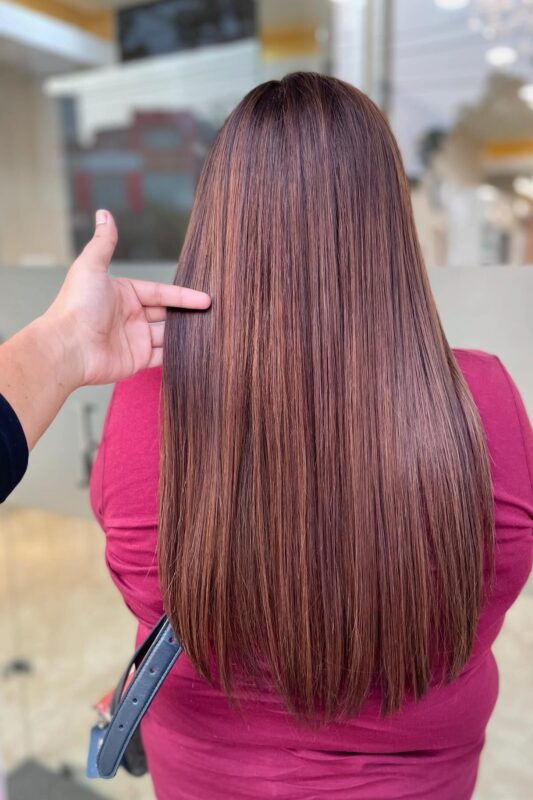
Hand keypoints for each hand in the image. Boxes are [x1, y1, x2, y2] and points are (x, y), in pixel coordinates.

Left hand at [43, 210, 210, 387]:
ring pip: (167, 335)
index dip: (182, 295)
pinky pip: (161, 357)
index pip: (160, 292)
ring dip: (184, 333)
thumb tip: (104, 214)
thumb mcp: (91, 267)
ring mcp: (134, 339)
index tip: (204, 298)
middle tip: (211, 314)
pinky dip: (177, 354)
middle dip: (186, 313)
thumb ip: (104, 243)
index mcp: (123, 295)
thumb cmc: (77, 306)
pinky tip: (193, 350)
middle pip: (165, 313)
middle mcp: (130, 316)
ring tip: (208, 331)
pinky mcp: (136, 360)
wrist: (68, 347)